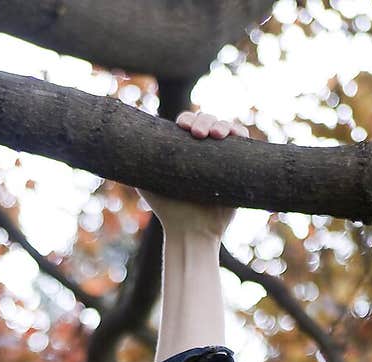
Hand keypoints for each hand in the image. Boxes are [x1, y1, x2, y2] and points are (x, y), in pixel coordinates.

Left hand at [139, 110, 250, 238]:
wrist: (192, 231)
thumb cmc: (167, 210)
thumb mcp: (146, 182)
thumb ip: (138, 161)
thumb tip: (128, 139)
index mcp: (183, 148)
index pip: (187, 123)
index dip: (188, 119)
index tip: (184, 127)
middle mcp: (203, 150)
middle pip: (207, 121)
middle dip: (204, 121)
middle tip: (199, 134)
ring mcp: (221, 156)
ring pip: (225, 128)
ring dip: (222, 125)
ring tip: (218, 135)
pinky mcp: (238, 165)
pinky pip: (243, 143)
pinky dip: (240, 133)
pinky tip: (236, 135)